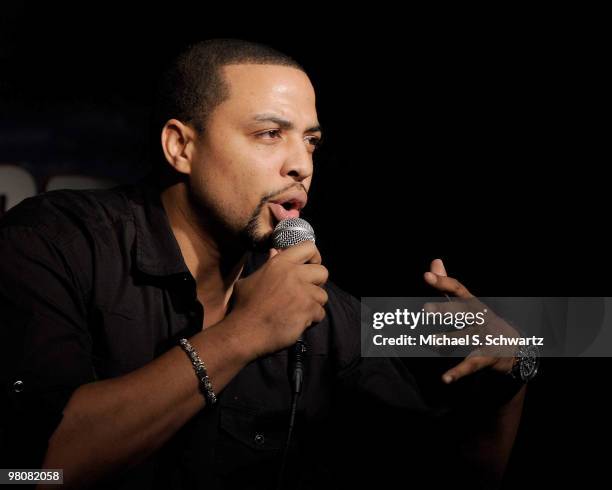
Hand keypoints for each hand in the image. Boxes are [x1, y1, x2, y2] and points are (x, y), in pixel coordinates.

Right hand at [228, 241, 328, 360]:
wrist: (245, 332)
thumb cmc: (244, 307)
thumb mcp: (250, 280)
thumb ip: (268, 265)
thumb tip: (275, 251)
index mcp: (280, 263)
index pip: (308, 247)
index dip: (314, 257)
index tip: (312, 265)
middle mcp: (293, 274)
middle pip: (323, 271)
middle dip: (317, 283)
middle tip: (306, 292)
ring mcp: (302, 292)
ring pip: (323, 295)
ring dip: (313, 304)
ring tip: (299, 311)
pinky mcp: (308, 310)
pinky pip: (320, 313)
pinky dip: (312, 319)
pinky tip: (298, 322)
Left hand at [424, 259, 517, 383]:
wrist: (514, 347)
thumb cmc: (482, 320)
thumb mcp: (467, 302)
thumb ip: (448, 284)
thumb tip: (434, 261)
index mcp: (473, 304)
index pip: (458, 290)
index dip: (443, 282)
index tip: (426, 276)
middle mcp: (480, 318)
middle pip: (462, 313)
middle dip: (445, 311)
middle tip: (425, 309)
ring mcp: (484, 338)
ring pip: (464, 338)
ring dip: (447, 340)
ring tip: (430, 342)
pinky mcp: (485, 357)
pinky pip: (470, 364)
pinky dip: (457, 372)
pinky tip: (445, 378)